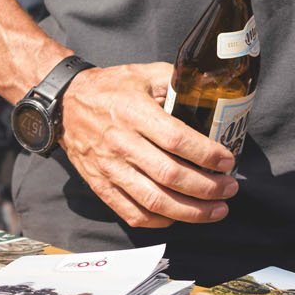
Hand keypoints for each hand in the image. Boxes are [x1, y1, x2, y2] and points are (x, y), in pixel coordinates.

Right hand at [57, 63, 238, 229]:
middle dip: (207, 188)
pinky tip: (181, 217)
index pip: (177, 139)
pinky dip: (160, 221)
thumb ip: (176, 81)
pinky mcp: (101, 187)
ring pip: (154, 200)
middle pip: (170, 175)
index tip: (228, 160)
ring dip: (191, 211)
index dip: (206, 154)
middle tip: (230, 189)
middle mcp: (122, 143)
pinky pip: (132, 213)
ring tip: (217, 210)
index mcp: (135, 112)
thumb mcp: (144, 73)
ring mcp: (110, 169)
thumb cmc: (111, 87)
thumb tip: (211, 89)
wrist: (65, 104)